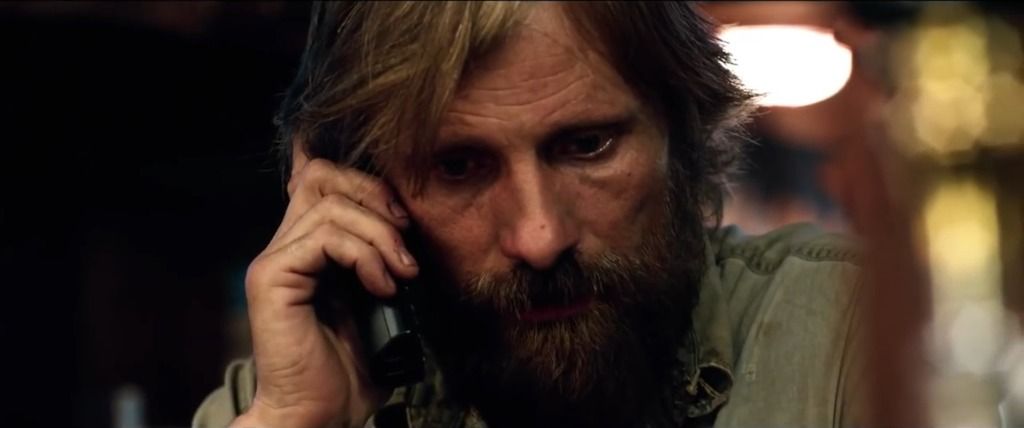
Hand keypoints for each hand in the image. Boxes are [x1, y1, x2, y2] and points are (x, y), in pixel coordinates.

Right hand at [231, 159, 418, 427]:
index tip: (406, 224)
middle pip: (324, 175)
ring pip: (331, 205)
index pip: (327, 179)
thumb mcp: (381, 301)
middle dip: (376, 197)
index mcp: (309, 248)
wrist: (321, 414)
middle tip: (406, 240)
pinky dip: (364, 256)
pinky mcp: (272, 277)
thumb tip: (412, 226)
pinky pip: (325, 238)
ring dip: (380, 235)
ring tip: (400, 274)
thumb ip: (383, 260)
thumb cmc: (351, 368)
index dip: (370, 186)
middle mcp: (286, 246)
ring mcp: (275, 260)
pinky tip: (382, 287)